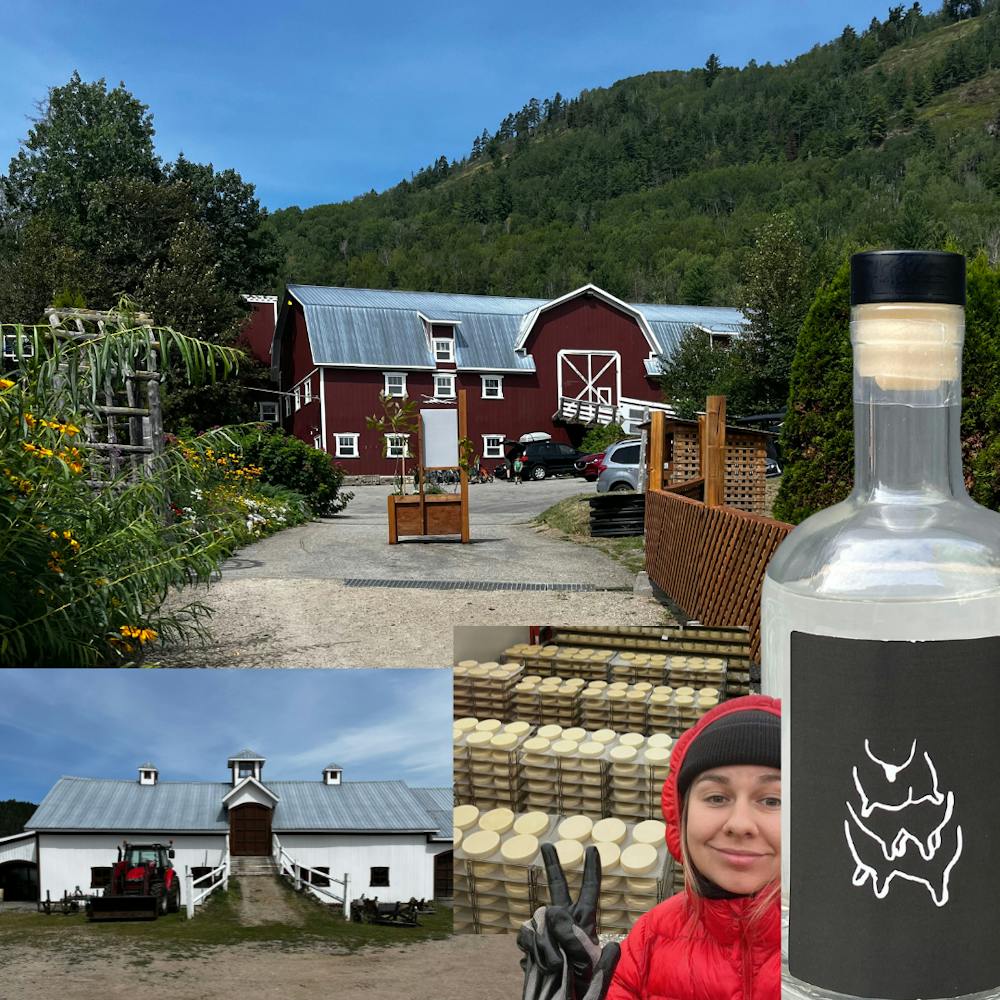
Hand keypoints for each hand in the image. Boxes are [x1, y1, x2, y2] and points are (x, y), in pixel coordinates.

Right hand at [517, 844, 620, 999]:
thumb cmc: (583, 989)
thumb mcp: (587, 965)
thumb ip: (575, 937)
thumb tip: (555, 911)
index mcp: (585, 924)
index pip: (589, 892)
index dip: (591, 871)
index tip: (593, 849)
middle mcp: (564, 923)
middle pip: (557, 888)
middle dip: (552, 865)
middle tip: (547, 845)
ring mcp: (545, 932)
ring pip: (537, 919)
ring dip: (544, 944)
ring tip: (556, 968)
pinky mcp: (531, 945)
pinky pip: (525, 936)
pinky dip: (532, 951)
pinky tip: (539, 966)